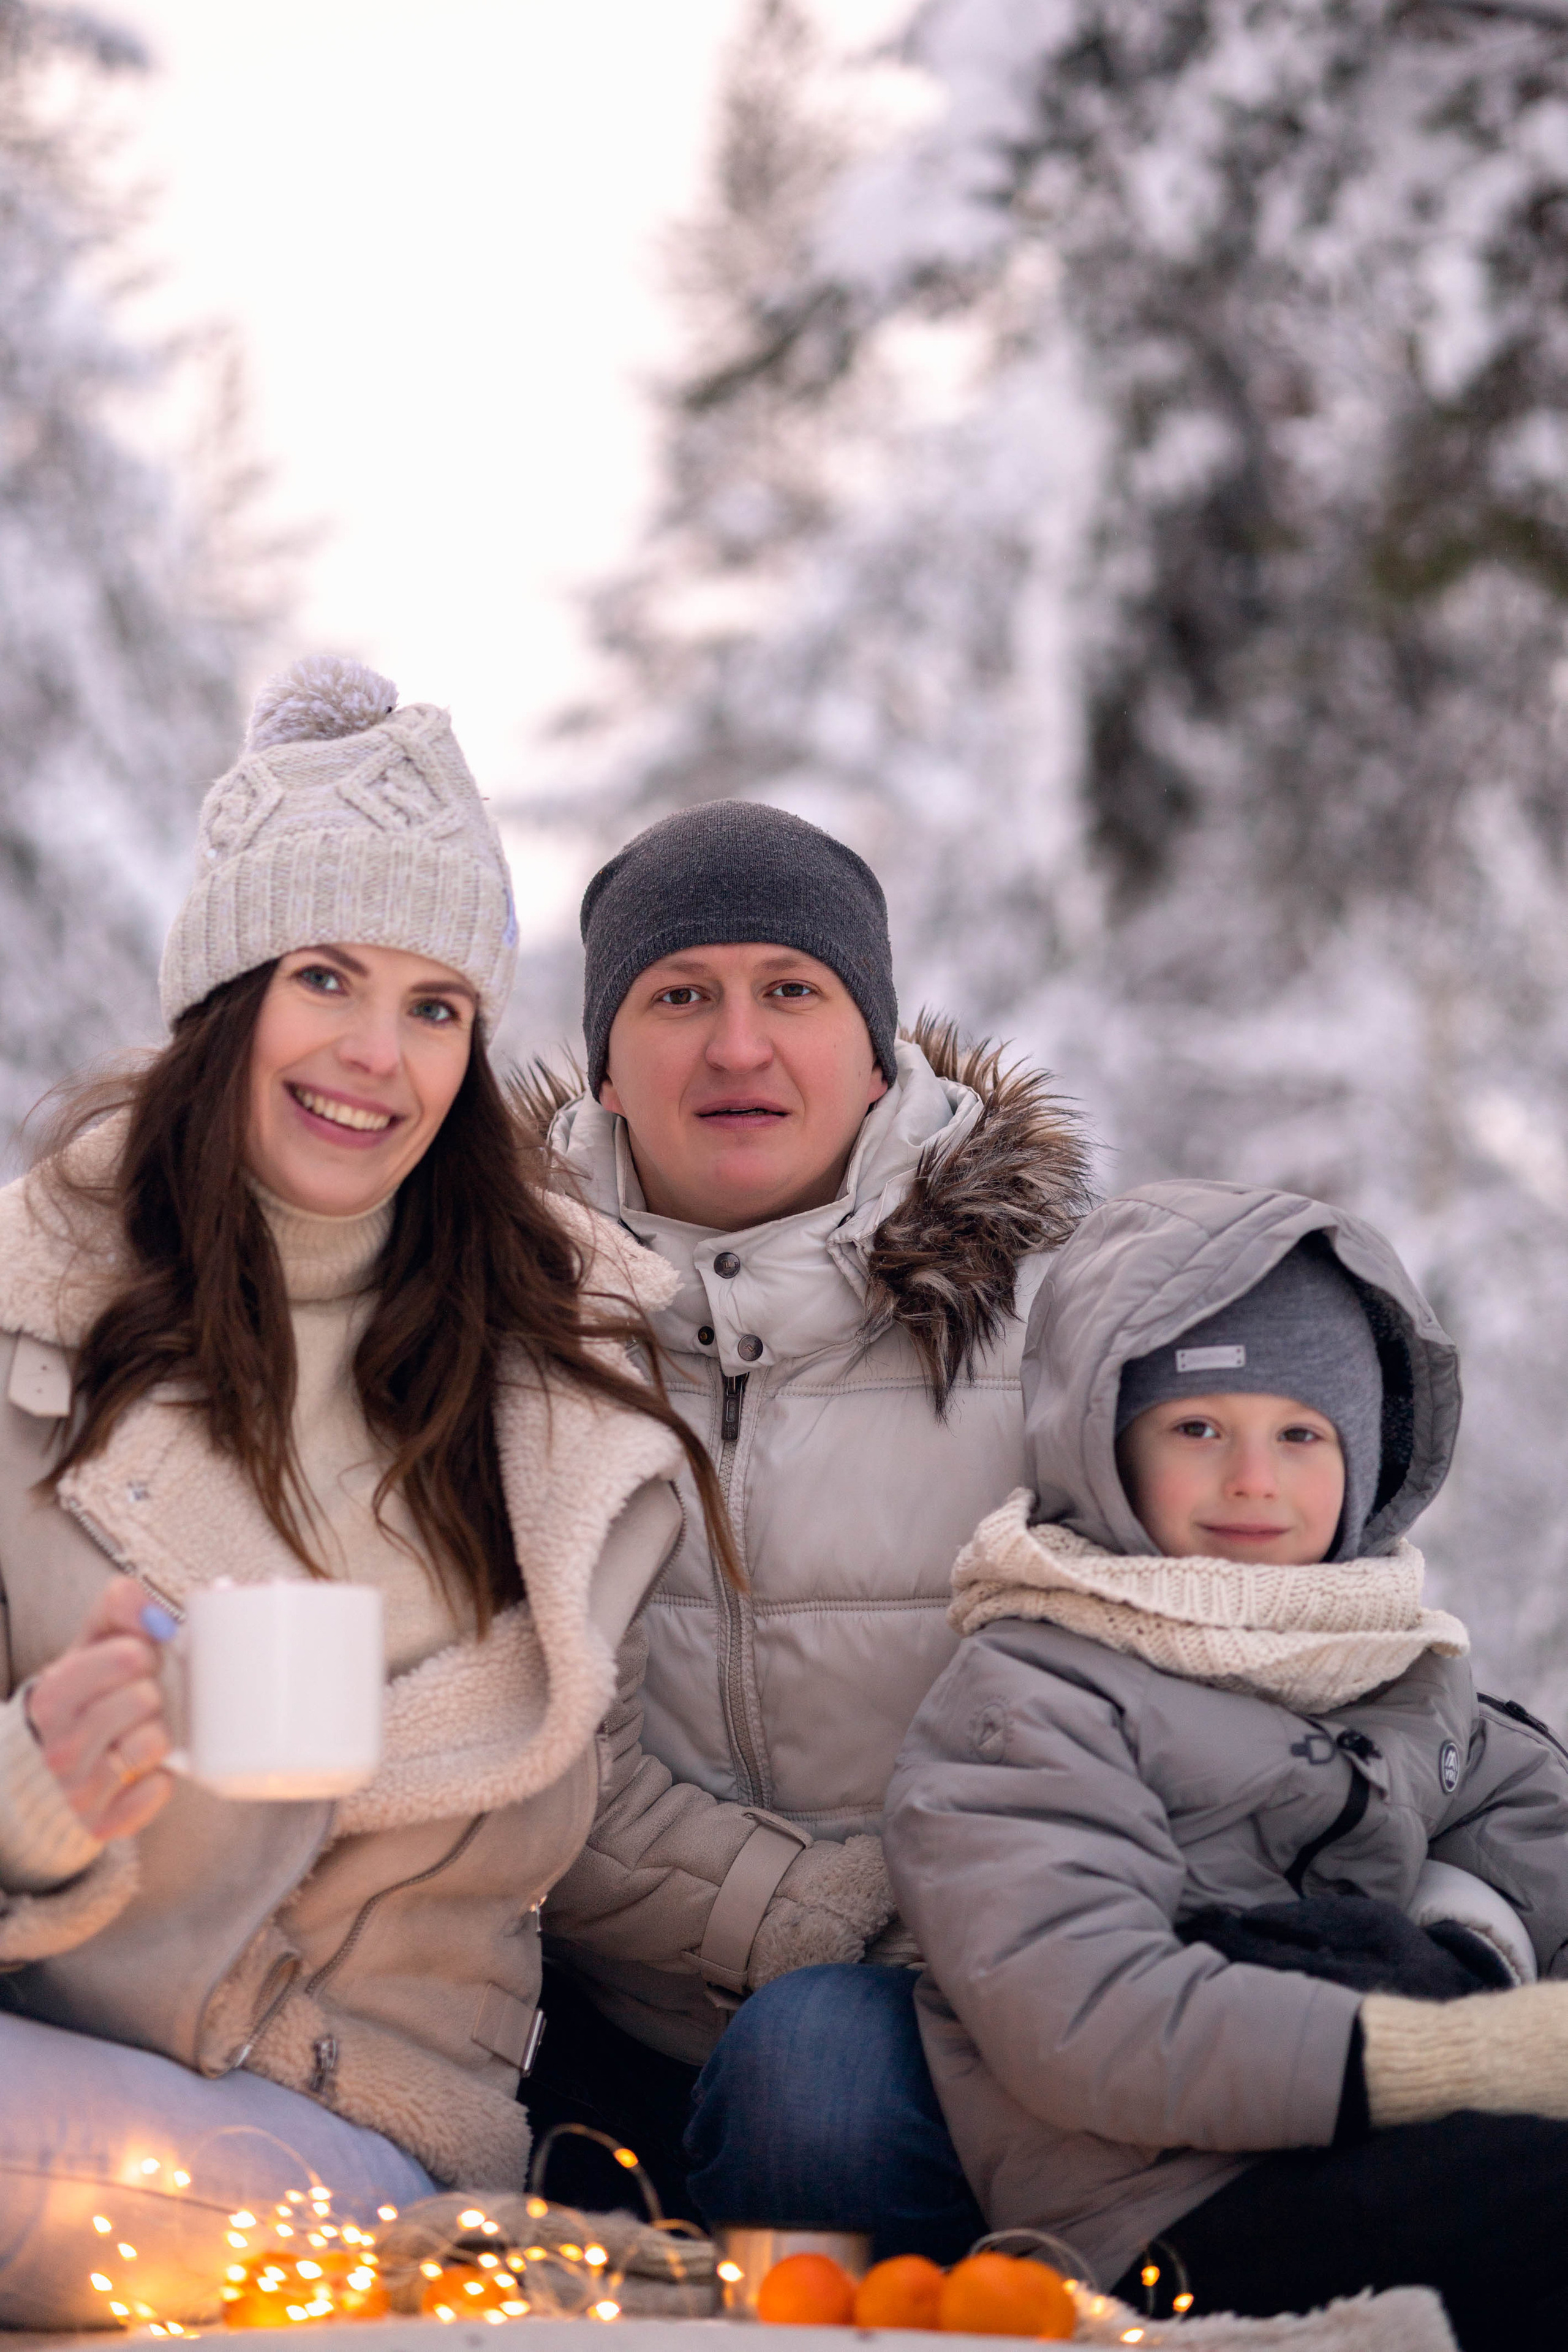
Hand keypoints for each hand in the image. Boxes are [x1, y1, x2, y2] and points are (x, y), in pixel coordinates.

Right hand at [24, 1577, 175, 1841]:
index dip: (144, 1653)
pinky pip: (158, 1791)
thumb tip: (152, 1613)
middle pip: (145, 1698)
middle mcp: (59, 1747)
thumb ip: (118, 1608)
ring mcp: (78, 1791)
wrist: (51, 1768)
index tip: (136, 1663)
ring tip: (139, 1732)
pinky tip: (144, 1769)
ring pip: (154, 1743)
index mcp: (52, 1697)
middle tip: (140, 1701)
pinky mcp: (102, 1824)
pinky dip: (161, 1778)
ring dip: (159, 1734)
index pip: (127, 1656)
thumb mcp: (90, 1645)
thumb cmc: (83, 1698)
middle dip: (152, 1693)